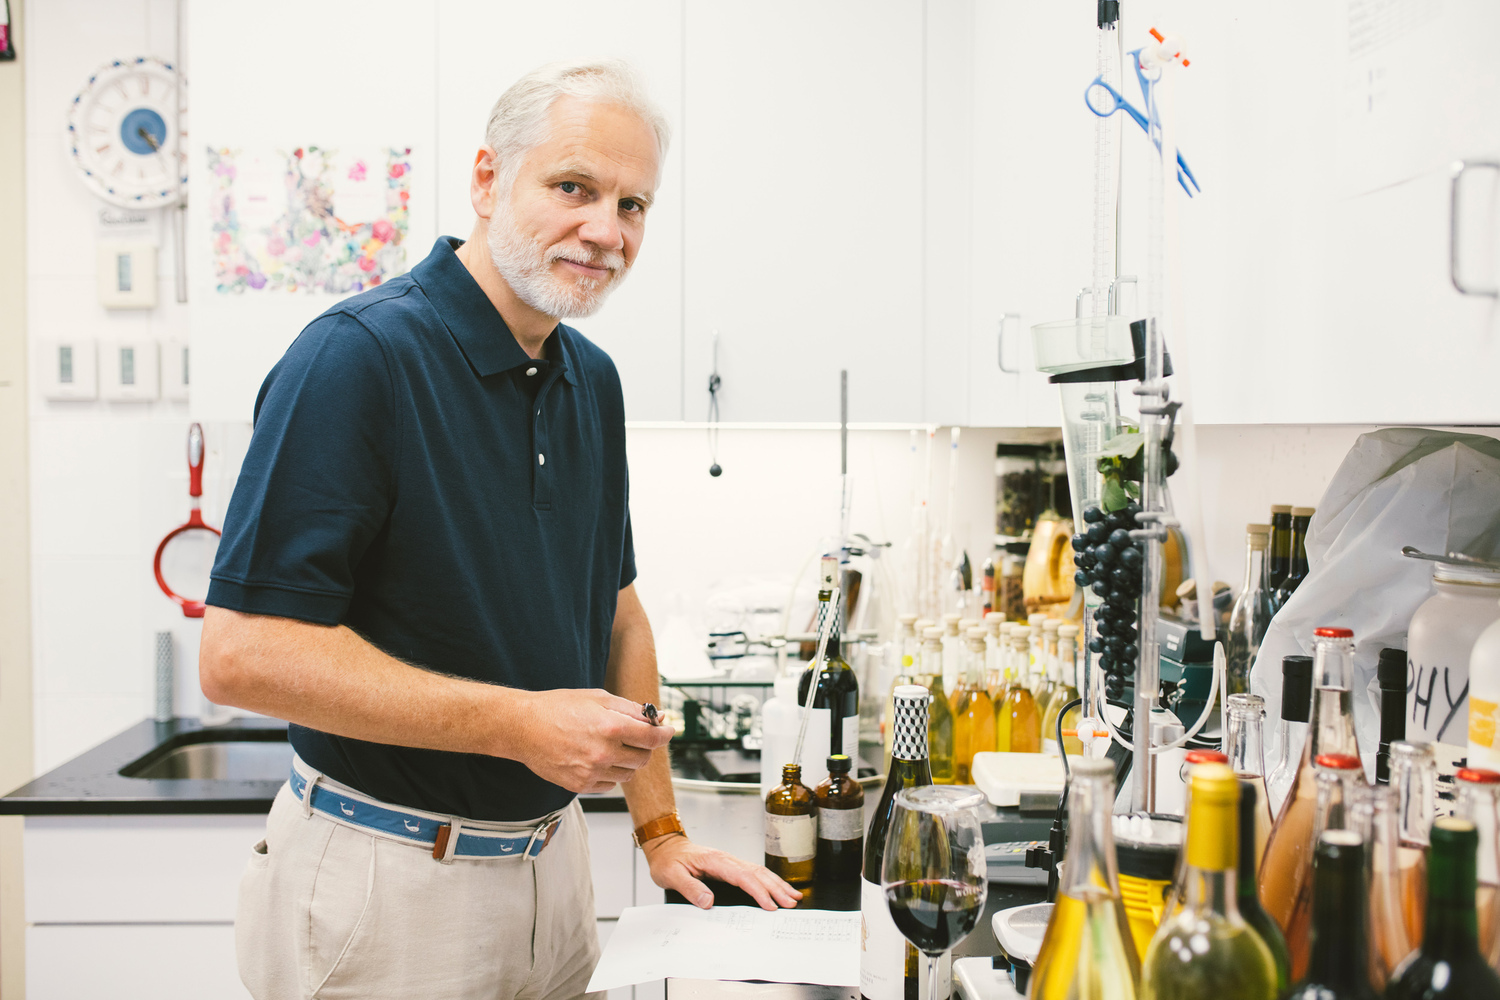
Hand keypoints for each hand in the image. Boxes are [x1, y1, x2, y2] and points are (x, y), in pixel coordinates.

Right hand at [504, 688, 672, 793]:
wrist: (524, 727)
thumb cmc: (557, 708)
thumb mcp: (598, 698)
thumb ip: (630, 709)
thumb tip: (655, 717)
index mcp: (611, 727)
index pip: (653, 737)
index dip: (665, 734)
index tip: (667, 731)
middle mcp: (604, 753)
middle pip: (643, 758)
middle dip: (644, 746)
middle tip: (635, 736)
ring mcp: (592, 772)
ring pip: (628, 774)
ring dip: (627, 761)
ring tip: (610, 746)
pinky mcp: (580, 785)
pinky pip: (609, 784)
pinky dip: (610, 773)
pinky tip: (597, 758)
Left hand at [642, 835, 803, 910]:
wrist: (665, 846)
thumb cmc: (668, 860)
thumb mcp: (672, 875)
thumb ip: (690, 888)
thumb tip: (708, 901)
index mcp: (715, 861)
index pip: (743, 877)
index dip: (759, 892)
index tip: (770, 905)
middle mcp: (726, 860)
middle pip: (757, 873)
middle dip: (776, 888)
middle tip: (792, 902)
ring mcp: (729, 862)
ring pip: (759, 872)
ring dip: (777, 884)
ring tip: (793, 896)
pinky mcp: (730, 867)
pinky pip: (753, 873)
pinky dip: (768, 881)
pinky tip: (776, 888)